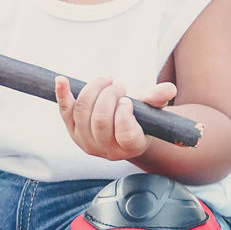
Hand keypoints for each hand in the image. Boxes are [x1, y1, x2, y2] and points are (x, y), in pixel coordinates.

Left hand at [54, 77, 177, 160]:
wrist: (120, 126)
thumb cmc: (140, 116)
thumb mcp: (151, 109)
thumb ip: (158, 98)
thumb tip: (169, 89)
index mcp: (130, 146)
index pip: (124, 133)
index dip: (124, 114)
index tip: (127, 100)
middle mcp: (106, 149)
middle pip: (100, 120)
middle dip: (109, 95)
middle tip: (119, 86)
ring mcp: (86, 141)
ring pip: (83, 112)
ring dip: (93, 89)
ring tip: (106, 81)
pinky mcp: (71, 129)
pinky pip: (65, 111)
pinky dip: (62, 94)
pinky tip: (61, 80)